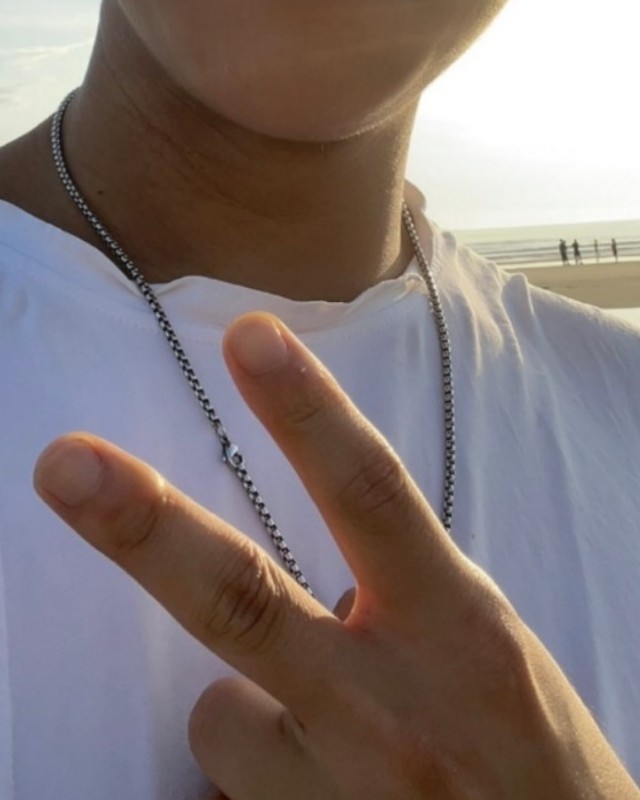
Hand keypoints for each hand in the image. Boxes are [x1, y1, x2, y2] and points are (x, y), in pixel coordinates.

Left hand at [34, 313, 638, 798]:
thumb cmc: (531, 752)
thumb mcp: (485, 650)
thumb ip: (405, 597)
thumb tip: (324, 572)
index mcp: (460, 627)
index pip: (373, 494)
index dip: (307, 410)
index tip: (250, 336)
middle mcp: (394, 704)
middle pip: (246, 597)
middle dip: (146, 528)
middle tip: (65, 464)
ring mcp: (343, 785)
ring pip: (219, 712)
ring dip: (245, 706)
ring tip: (321, 731)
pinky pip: (229, 777)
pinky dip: (254, 765)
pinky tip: (316, 785)